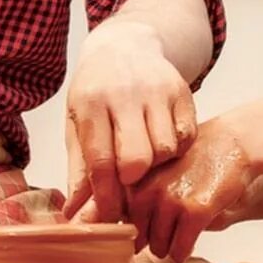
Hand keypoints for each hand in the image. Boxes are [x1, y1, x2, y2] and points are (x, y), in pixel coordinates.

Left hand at [62, 21, 197, 222]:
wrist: (126, 45)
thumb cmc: (96, 92)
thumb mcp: (78, 124)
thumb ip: (80, 169)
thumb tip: (75, 216)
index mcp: (91, 103)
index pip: (101, 161)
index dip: (106, 197)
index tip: (110, 216)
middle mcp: (125, 94)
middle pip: (137, 158)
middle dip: (133, 182)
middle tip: (129, 185)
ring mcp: (157, 90)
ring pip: (165, 149)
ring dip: (156, 166)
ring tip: (145, 163)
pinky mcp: (182, 90)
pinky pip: (186, 136)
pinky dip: (176, 150)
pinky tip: (162, 145)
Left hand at [122, 118, 253, 262]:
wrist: (230, 144)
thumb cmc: (192, 160)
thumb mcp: (155, 171)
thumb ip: (134, 197)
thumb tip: (110, 229)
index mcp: (133, 179)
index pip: (117, 221)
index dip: (131, 231)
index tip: (141, 232)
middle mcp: (147, 189)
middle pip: (139, 239)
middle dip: (154, 240)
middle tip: (169, 230)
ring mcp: (171, 200)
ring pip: (159, 248)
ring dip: (170, 247)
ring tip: (182, 233)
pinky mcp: (195, 210)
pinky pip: (180, 249)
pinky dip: (184, 252)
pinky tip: (190, 242)